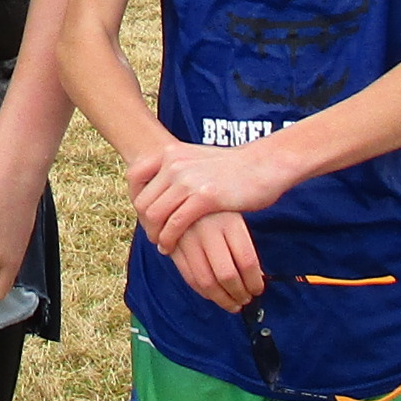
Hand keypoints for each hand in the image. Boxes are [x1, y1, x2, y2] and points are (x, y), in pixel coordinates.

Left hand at [124, 128, 304, 249]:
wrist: (265, 165)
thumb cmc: (234, 168)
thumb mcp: (199, 159)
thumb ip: (180, 168)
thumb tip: (163, 186)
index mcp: (172, 153)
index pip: (135, 176)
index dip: (135, 199)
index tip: (143, 215)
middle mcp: (175, 164)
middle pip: (143, 200)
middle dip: (145, 222)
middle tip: (153, 235)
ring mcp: (188, 180)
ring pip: (154, 214)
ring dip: (155, 234)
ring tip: (162, 244)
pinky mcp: (204, 197)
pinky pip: (174, 224)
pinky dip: (168, 239)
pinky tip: (171, 247)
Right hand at [167, 209, 268, 310]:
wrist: (180, 190)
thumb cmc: (215, 208)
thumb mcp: (233, 216)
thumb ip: (243, 245)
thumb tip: (256, 278)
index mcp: (230, 221)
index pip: (247, 261)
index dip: (254, 282)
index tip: (258, 290)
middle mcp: (209, 230)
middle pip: (227, 274)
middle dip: (239, 294)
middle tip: (245, 301)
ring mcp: (189, 239)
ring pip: (207, 281)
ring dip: (222, 299)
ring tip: (232, 304)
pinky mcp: (173, 246)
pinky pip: (189, 277)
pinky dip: (203, 292)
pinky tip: (213, 295)